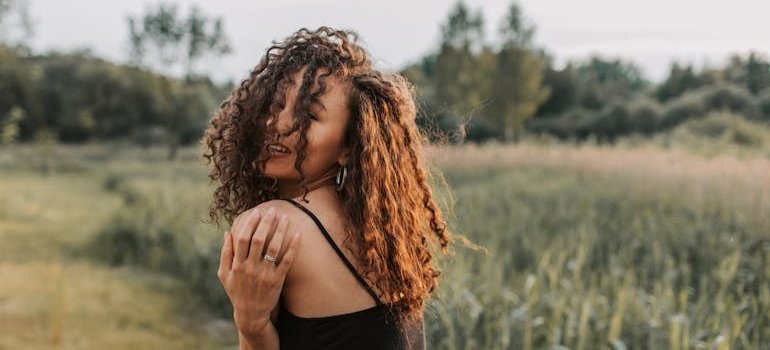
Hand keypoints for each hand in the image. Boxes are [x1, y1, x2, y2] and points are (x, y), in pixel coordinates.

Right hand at [217, 206, 301, 338]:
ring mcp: (264, 274)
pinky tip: (297, 235)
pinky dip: (292, 247)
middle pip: (259, 239)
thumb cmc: (236, 291)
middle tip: (273, 209)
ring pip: (274, 248)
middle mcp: (250, 268)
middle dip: (266, 222)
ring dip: (280, 231)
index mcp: (236, 264)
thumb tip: (228, 232)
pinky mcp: (277, 280)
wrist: (251, 314)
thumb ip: (225, 253)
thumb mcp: (224, 274)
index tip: (257, 212)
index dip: (250, 223)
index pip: (243, 238)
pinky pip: (286, 261)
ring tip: (286, 217)